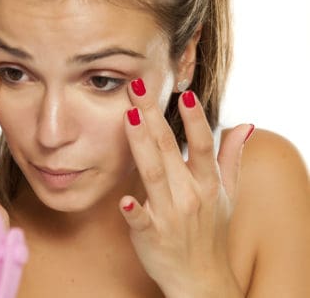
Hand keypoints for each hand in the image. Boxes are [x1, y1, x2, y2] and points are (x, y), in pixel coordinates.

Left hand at [120, 78, 252, 296]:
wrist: (201, 279)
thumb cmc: (211, 232)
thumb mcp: (228, 195)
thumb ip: (231, 158)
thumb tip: (244, 125)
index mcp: (206, 183)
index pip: (201, 145)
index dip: (194, 119)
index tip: (184, 92)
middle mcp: (189, 195)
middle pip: (169, 150)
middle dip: (153, 117)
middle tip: (137, 89)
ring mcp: (170, 216)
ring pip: (153, 174)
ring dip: (141, 145)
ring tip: (130, 117)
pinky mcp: (151, 235)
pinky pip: (141, 220)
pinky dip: (133, 210)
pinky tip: (123, 199)